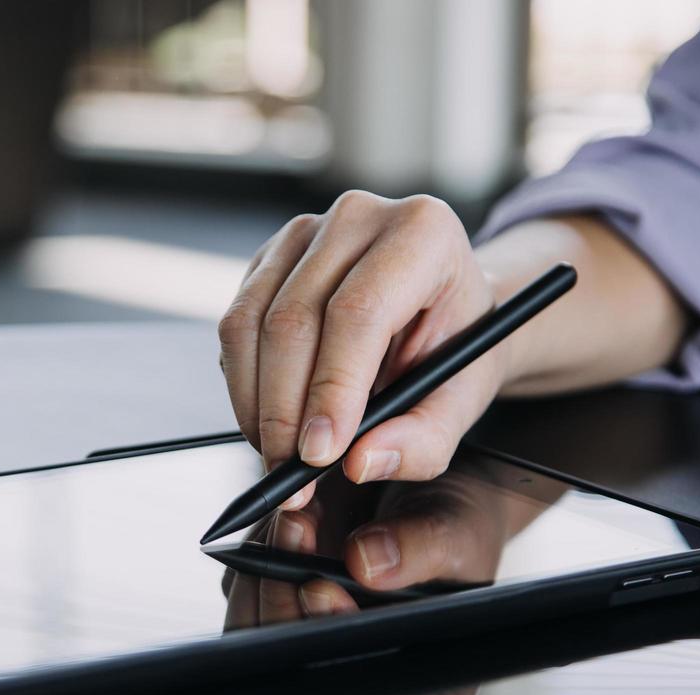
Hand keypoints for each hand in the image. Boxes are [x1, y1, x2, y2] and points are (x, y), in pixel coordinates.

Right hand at [218, 191, 503, 511]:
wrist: (445, 307)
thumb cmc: (456, 344)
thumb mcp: (465, 397)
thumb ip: (426, 437)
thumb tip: (360, 462)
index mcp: (423, 232)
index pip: (359, 311)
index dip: (332, 387)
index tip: (320, 453)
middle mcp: (359, 216)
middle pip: (294, 319)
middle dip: (285, 410)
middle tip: (292, 472)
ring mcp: (306, 231)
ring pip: (250, 322)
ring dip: (255, 402)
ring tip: (278, 454)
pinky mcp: (269, 257)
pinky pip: (235, 326)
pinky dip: (243, 384)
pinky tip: (270, 416)